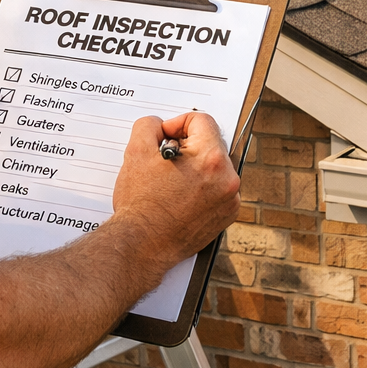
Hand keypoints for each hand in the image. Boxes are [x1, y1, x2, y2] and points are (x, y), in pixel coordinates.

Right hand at [112, 112, 240, 270]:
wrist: (141, 246)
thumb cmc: (140, 205)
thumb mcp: (136, 152)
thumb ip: (149, 126)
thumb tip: (160, 126)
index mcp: (211, 158)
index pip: (201, 121)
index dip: (177, 124)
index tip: (165, 138)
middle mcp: (227, 178)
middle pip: (210, 143)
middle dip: (186, 147)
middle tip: (164, 163)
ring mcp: (230, 199)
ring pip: (214, 166)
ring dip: (195, 167)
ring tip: (171, 183)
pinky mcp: (227, 216)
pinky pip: (217, 188)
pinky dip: (201, 188)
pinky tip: (179, 197)